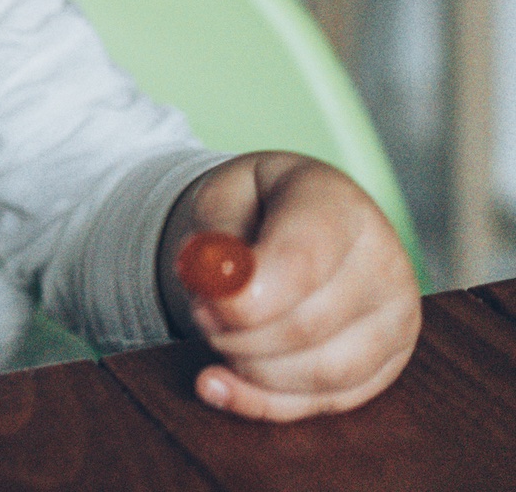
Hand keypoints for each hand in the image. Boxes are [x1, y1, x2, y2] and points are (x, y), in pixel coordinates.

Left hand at [157, 152, 420, 419]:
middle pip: (308, 326)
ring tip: (218, 332)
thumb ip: (215, 232)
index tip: (207, 302)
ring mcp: (394, 320)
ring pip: (321, 374)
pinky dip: (262, 402)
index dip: (249, 295)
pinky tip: (217, 385)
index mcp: (339, 207)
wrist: (295, 218)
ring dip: (249, 365)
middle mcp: (383, 263)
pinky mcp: (388, 364)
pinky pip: (325, 402)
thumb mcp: (223, 194)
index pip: (303, 261)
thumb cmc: (257, 207)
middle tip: (201, 312)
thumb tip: (213, 280)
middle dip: (237, 333)